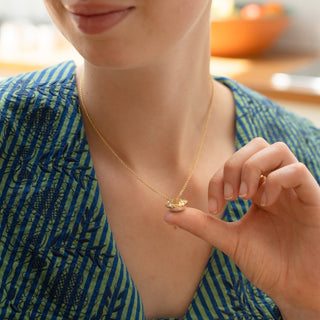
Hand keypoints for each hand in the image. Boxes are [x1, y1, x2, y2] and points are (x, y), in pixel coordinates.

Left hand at [164, 138, 319, 316]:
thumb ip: (202, 224)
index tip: (214, 207)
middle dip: (235, 165)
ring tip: (246, 197)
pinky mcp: (313, 197)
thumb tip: (167, 214)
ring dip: (253, 168)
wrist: (294, 289)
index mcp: (257, 189)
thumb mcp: (229, 239)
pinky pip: (297, 170)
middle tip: (230, 196)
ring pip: (277, 149)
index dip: (218, 178)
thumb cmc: (266, 264)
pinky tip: (266, 203)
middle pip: (257, 145)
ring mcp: (295, 189)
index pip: (235, 162)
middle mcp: (276, 183)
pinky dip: (275, 181)